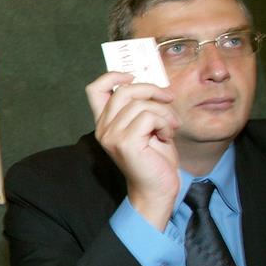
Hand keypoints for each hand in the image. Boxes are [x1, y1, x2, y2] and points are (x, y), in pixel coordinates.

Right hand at [86, 71, 180, 228]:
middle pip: (123, 91)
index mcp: (105, 122)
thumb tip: (154, 85)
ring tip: (170, 127)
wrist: (157, 189)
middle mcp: (103, 128)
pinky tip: (166, 136)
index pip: (95, 89)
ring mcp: (112, 136)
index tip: (132, 76)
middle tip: (168, 99)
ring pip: (141, 104)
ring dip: (164, 112)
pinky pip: (149, 117)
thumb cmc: (155, 159)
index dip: (112, 76)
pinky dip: (165, 123)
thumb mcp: (147, 126)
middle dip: (151, 90)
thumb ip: (141, 107)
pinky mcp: (125, 142)